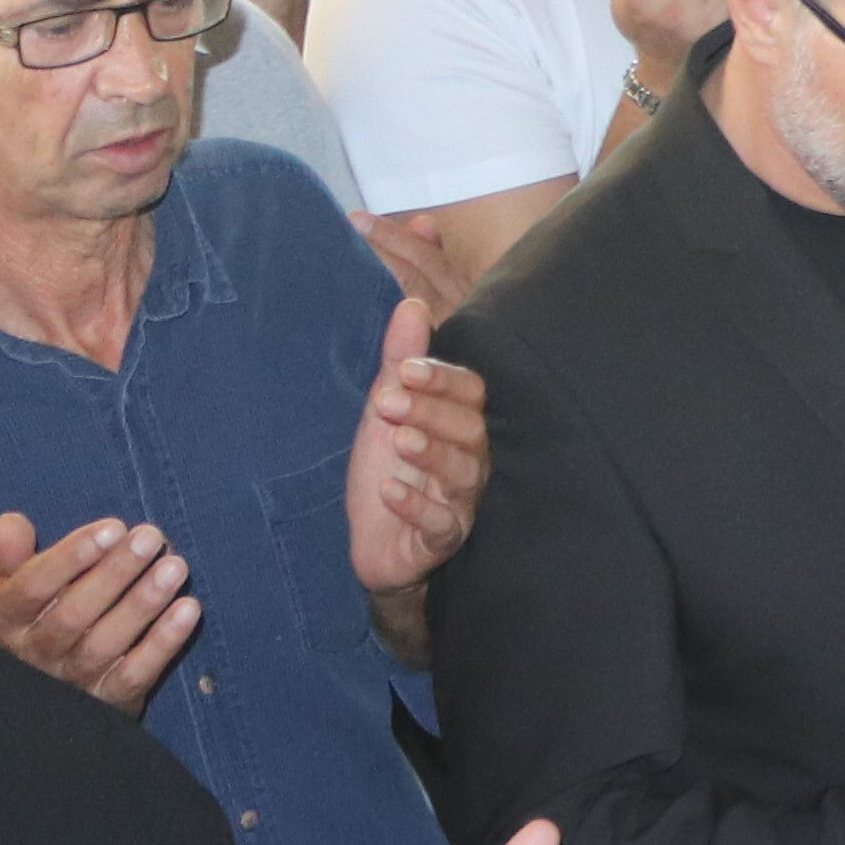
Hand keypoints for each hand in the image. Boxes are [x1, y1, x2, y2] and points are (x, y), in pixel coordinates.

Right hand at [0, 509, 197, 712]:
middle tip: (150, 537)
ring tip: (174, 566)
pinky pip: (135, 673)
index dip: (70, 557)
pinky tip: (188, 609)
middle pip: (73, 614)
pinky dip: (162, 643)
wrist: (56, 695)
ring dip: (143, 604)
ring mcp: (72, 680)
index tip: (112, 527)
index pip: (33, 587)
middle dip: (114, 573)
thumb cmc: (42, 619)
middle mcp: (36, 651)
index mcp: (9, 618)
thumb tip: (10, 522)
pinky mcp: (108, 701)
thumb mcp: (16, 588)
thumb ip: (11, 555)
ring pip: (105, 643)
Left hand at [343, 295, 488, 600]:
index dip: (444, 380)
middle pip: (471, 431)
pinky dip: (417, 507)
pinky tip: (390, 490)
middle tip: (388, 402)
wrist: (372, 539)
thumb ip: (401, 360)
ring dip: (433, 453)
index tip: (406, 370)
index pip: (472, 393)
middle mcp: (469, 461)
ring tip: (399, 440)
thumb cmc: (387, 469)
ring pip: (464, 475)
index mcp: (460, 425)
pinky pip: (441, 524)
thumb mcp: (385, 410)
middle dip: (432, 413)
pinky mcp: (439, 540)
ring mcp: (458, 503)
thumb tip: (411, 303)